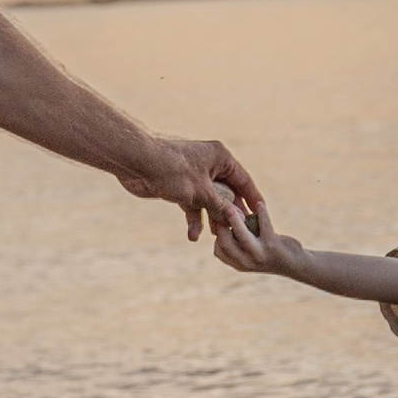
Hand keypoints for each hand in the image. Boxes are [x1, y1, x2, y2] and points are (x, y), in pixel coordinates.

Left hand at [124, 135, 260, 239]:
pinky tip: (193, 235)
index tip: (261, 215)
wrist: (136, 162)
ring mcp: (194, 177)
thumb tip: (235, 219)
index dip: (252, 198)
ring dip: (212, 219)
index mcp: (221, 158)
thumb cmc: (172, 169)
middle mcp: (210, 166)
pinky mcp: (180, 187)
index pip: (243, 180)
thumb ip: (220, 206)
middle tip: (240, 233)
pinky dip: (194, 219)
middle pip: (227, 193)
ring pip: (210, 202)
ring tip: (217, 239)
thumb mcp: (201, 192)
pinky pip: (193, 205)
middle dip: (230, 214)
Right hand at [212, 190, 293, 275]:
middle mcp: (246, 262)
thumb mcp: (250, 255)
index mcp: (239, 264)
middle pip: (224, 242)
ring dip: (234, 219)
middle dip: (220, 224)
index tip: (218, 219)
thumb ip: (236, 245)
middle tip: (221, 208)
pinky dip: (261, 212)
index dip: (215, 234)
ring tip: (231, 207)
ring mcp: (259, 254)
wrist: (296, 265)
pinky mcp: (273, 244)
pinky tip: (259, 204)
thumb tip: (221, 221)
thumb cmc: (270, 255)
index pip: (218, 250)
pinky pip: (264, 224)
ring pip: (240, 234)